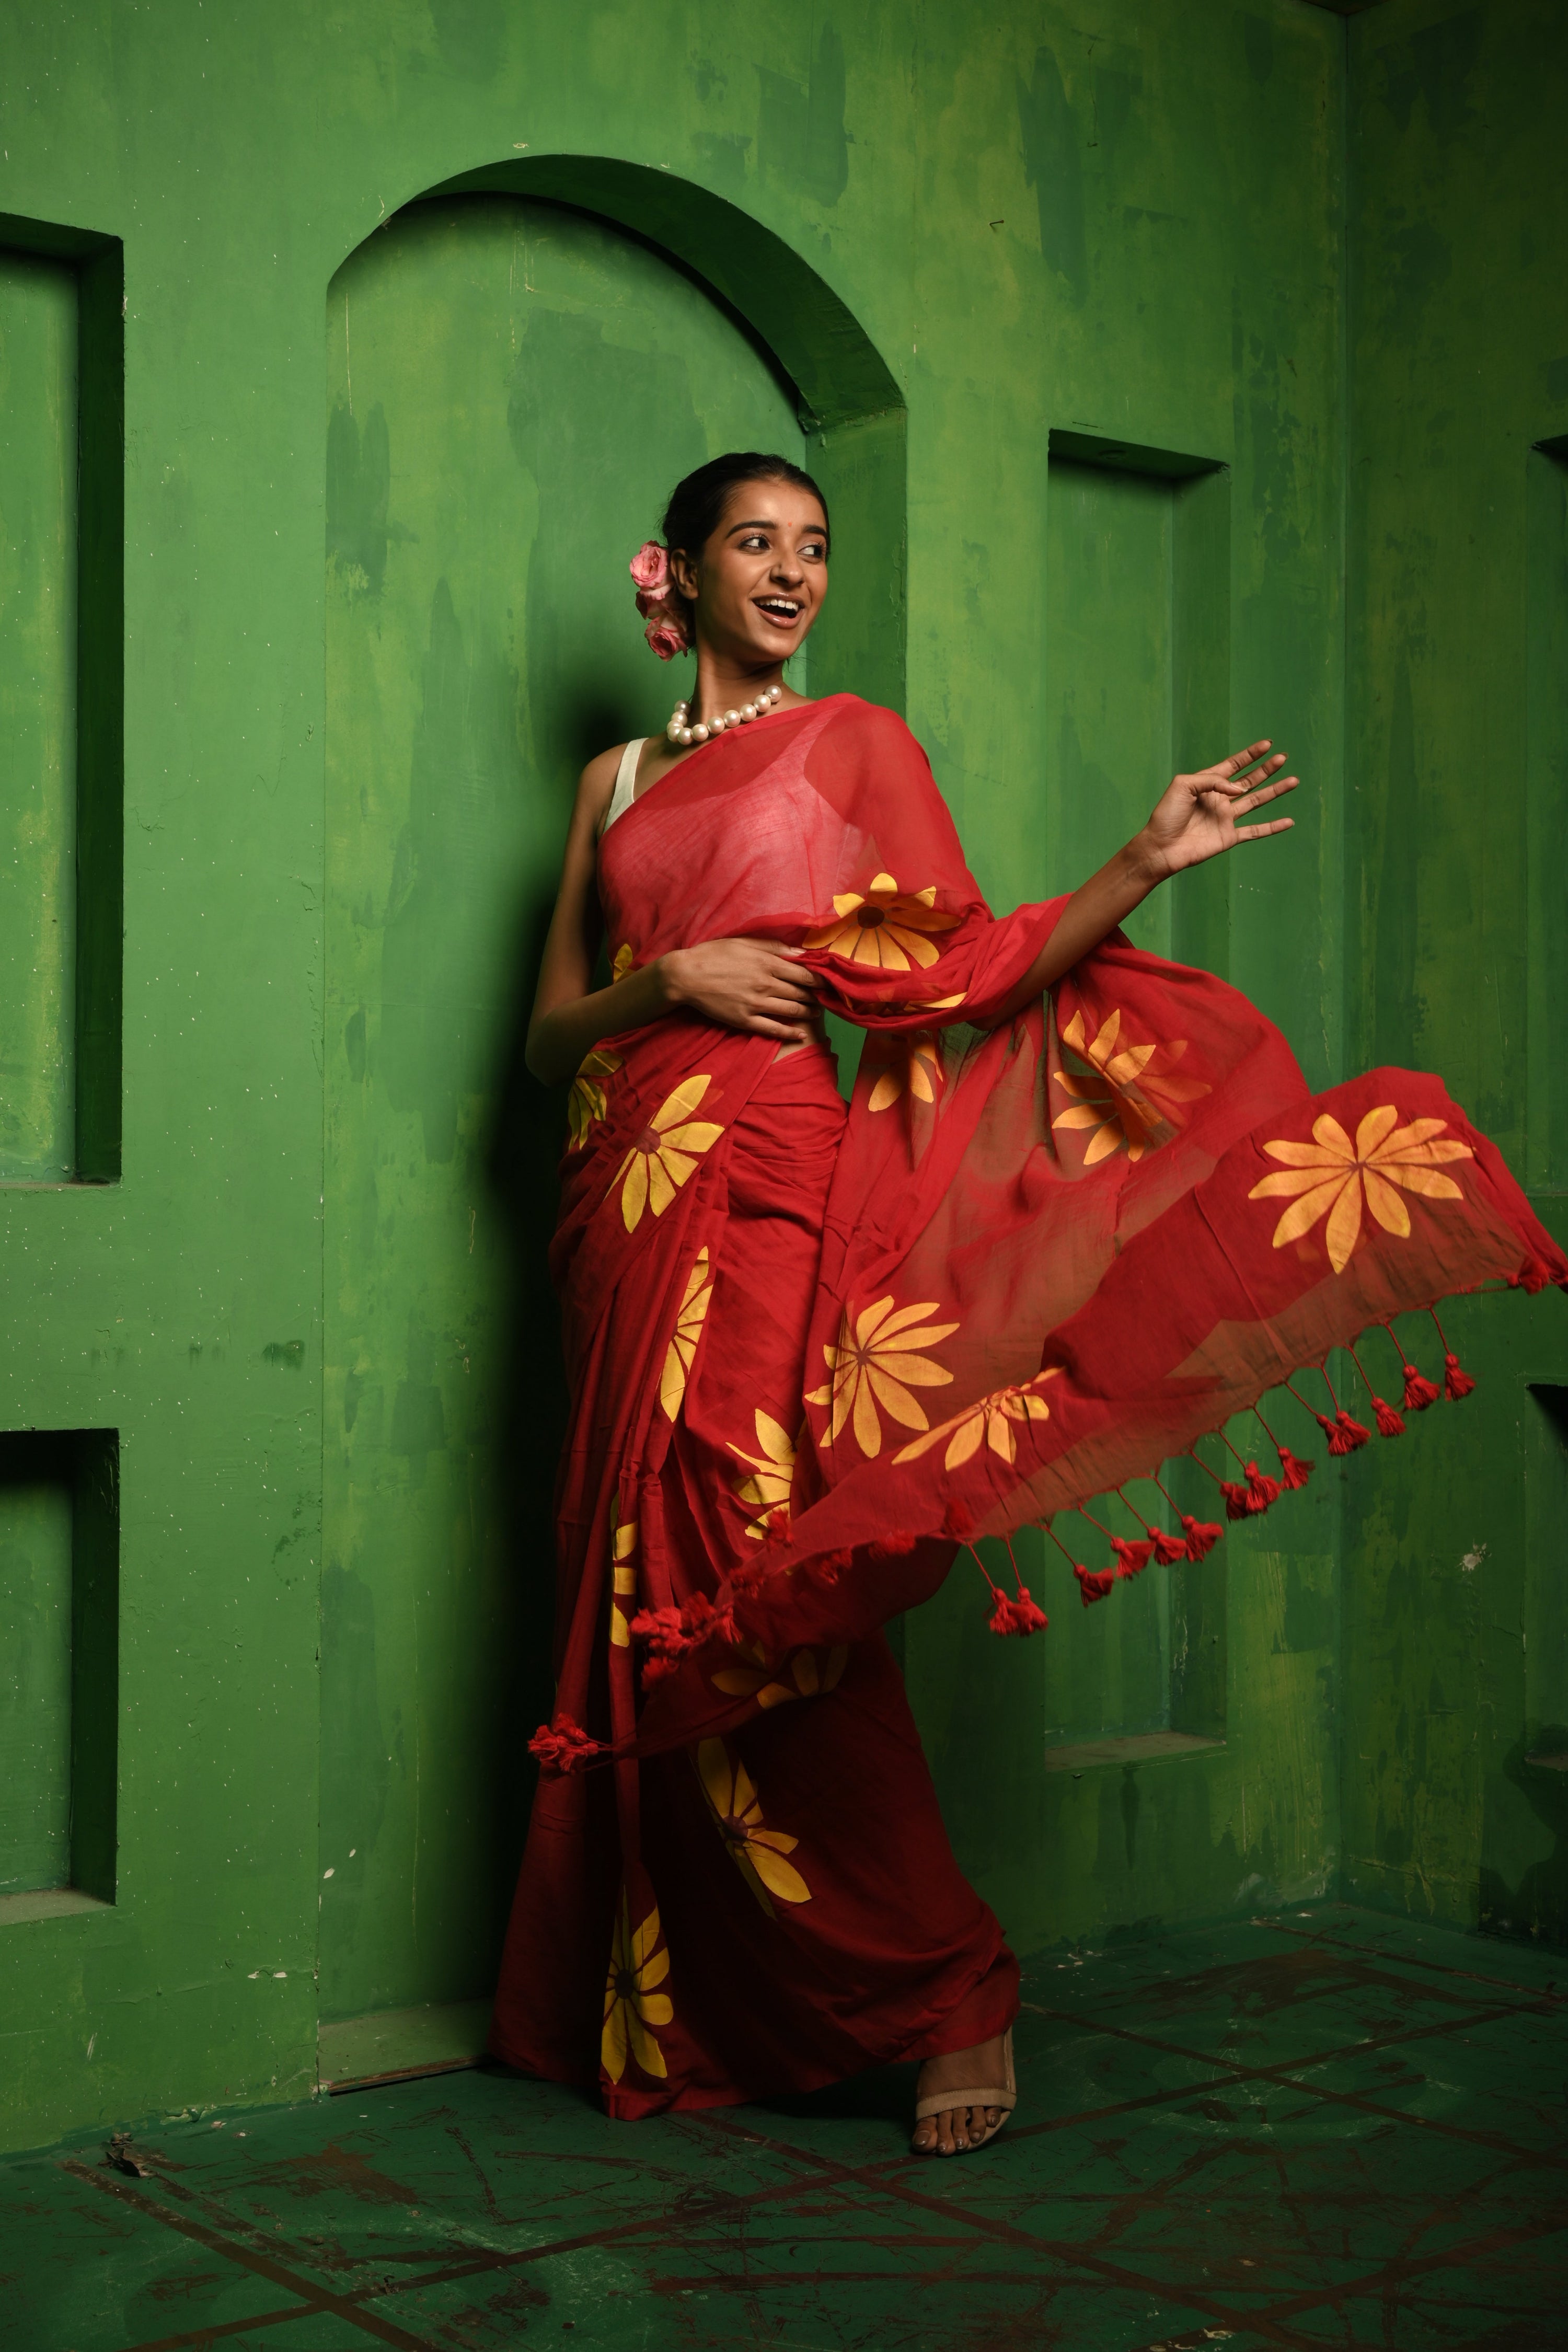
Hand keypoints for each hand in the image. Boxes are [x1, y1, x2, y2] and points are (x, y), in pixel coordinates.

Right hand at [658, 937, 821, 1041]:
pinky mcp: (745, 1020)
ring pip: (792, 1010)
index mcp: (768, 963)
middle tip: (826, 997)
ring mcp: (756, 1004)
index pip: (804, 973)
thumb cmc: (713, 954)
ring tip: (817, 1012)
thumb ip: (773, 946)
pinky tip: (802, 1034)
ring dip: (808, 1012)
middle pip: (801, 993)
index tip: (828, 981)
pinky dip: (790, 1032)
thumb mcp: (744, 942)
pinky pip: (773, 1029)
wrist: (686, 976)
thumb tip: (799, 950)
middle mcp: (766, 984)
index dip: (820, 979)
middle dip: (816, 995)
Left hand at [1135, 740, 1298, 880]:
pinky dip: (1273, 827)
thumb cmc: (1166, 815)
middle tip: (1284, 757)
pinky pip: (1256, 831)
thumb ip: (1212, 780)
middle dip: (1267, 769)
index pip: (1233, 765)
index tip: (1267, 745)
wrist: (1160, 847)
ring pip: (1257, 801)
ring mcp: (1225, 818)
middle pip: (1249, 780)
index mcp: (1207, 784)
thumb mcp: (1183, 785)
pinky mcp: (1229, 837)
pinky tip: (1289, 821)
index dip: (1250, 755)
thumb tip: (1239, 788)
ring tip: (1293, 781)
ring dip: (1275, 791)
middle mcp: (1219, 799)